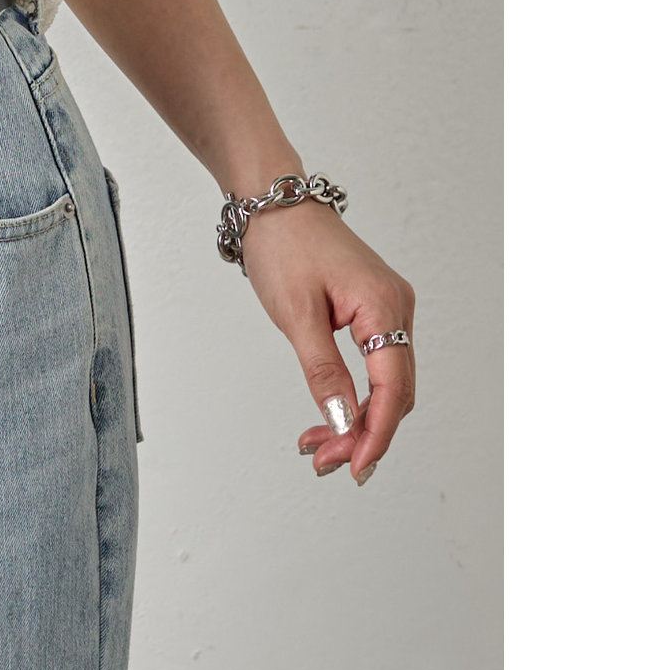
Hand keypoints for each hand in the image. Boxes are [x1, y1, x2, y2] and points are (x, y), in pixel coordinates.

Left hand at [241, 198, 415, 483]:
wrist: (272, 201)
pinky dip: (353, 393)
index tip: (355, 468)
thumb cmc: (283, 245)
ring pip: (384, 382)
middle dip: (363, 433)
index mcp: (385, 305)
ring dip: (356, 418)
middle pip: (394, 391)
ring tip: (317, 447)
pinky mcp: (372, 308)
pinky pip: (373, 363)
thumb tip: (345, 423)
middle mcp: (397, 308)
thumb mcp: (295, 314)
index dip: (377, 434)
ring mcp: (388, 308)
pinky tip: (329, 416)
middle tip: (322, 462)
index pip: (393, 388)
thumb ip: (323, 370)